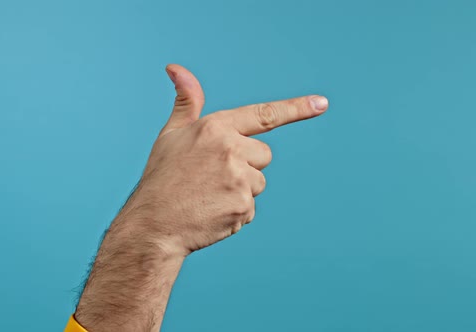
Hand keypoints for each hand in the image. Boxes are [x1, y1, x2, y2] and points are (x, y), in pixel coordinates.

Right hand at [122, 64, 328, 256]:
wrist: (153, 225)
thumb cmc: (162, 177)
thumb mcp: (171, 134)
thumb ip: (187, 102)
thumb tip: (176, 67)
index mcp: (215, 127)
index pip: (263, 115)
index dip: (296, 108)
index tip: (322, 103)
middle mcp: (231, 150)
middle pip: (264, 155)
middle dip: (247, 164)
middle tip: (214, 176)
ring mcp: (239, 179)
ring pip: (259, 182)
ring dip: (242, 189)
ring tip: (209, 195)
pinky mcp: (244, 207)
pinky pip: (252, 206)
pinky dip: (236, 211)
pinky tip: (212, 212)